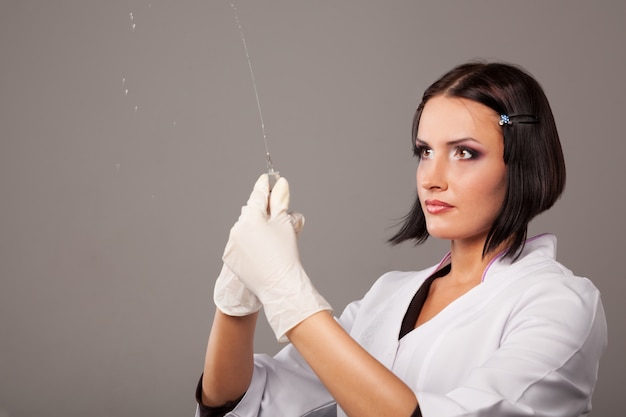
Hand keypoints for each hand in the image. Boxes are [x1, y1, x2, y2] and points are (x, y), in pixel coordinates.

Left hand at [222, 173, 331, 341]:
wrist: (278, 286)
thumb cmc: (285, 255)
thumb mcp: (285, 224)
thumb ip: (280, 201)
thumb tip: (281, 183)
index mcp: (252, 217)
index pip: (258, 194)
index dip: (265, 186)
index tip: (267, 179)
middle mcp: (237, 227)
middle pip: (250, 212)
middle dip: (261, 211)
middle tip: (275, 215)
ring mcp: (231, 243)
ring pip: (244, 228)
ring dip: (254, 228)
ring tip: (269, 240)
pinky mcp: (229, 256)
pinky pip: (238, 243)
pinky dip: (247, 243)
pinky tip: (260, 251)